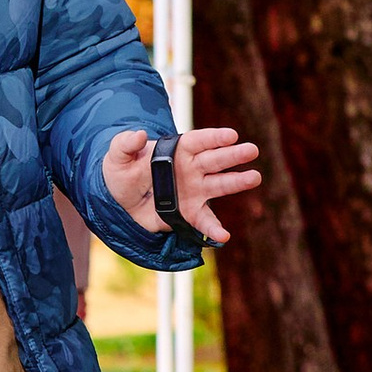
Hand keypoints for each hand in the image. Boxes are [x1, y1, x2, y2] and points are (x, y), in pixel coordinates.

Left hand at [103, 124, 262, 249]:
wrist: (118, 200)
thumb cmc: (121, 172)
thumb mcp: (117, 156)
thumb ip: (126, 144)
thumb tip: (139, 134)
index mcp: (178, 150)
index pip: (199, 141)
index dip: (214, 137)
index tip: (231, 135)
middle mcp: (192, 168)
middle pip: (216, 160)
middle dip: (234, 155)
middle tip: (252, 150)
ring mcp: (194, 190)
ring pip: (220, 185)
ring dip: (237, 182)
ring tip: (254, 177)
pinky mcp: (190, 212)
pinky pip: (205, 220)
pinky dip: (214, 228)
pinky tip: (223, 236)